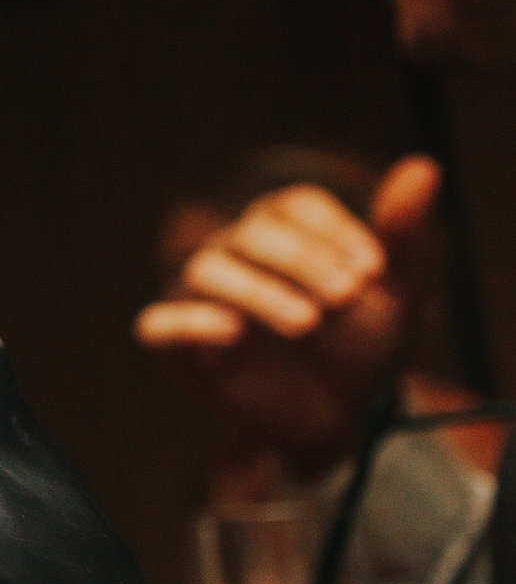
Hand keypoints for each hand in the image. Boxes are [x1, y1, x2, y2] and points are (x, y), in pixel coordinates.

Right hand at [136, 157, 437, 470]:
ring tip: (306, 323)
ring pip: (207, 271)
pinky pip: (160, 324)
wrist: (336, 417)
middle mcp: (234, 253)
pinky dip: (189, 323)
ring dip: (258, 291)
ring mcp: (201, 298)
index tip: (376, 270)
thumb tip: (423, 166)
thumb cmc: (358, 346)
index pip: (293, 205)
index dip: (333, 230)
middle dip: (303, 261)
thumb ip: (400, 234)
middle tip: (348, 296)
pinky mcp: (180, 347)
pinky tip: (232, 332)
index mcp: (281, 230)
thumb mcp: (394, 296)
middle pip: (252, 233)